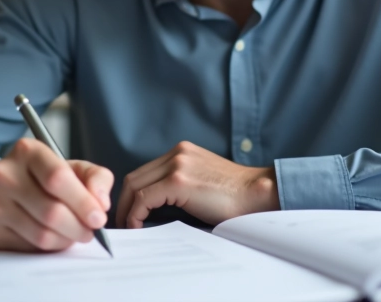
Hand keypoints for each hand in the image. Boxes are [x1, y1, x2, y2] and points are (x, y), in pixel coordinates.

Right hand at [0, 138, 112, 251]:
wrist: (1, 188)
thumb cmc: (42, 177)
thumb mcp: (72, 167)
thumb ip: (96, 178)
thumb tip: (101, 203)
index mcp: (27, 151)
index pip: (57, 178)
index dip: (83, 202)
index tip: (98, 217)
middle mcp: (4, 174)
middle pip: (51, 211)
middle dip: (79, 227)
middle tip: (90, 230)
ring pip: (41, 234)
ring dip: (66, 239)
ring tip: (74, 233)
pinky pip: (29, 247)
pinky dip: (49, 246)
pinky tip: (53, 236)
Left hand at [115, 141, 279, 228]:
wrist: (258, 194)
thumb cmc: (235, 197)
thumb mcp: (202, 181)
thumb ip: (180, 186)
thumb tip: (153, 209)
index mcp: (182, 152)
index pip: (145, 172)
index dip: (132, 195)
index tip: (129, 214)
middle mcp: (177, 153)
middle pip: (136, 177)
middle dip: (124, 203)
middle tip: (123, 224)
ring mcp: (177, 165)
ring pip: (136, 186)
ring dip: (127, 209)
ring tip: (129, 228)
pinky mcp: (178, 181)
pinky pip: (145, 198)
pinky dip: (136, 214)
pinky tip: (138, 227)